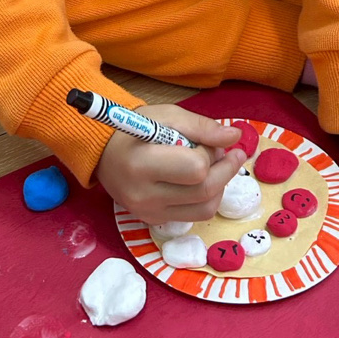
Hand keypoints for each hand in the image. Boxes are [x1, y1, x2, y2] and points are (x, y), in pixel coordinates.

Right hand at [95, 104, 246, 223]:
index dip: (210, 152)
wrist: (104, 155)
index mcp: (142, 163)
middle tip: (228, 152)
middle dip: (225, 169)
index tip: (208, 141)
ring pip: (205, 208)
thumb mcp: (167, 116)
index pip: (196, 168)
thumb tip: (235, 137)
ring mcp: (148, 212)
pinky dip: (206, 198)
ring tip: (214, 166)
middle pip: (205, 191)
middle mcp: (143, 195)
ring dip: (220, 185)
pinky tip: (201, 180)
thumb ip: (202, 127)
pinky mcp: (152, 221)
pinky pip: (193, 216)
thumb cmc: (135, 130)